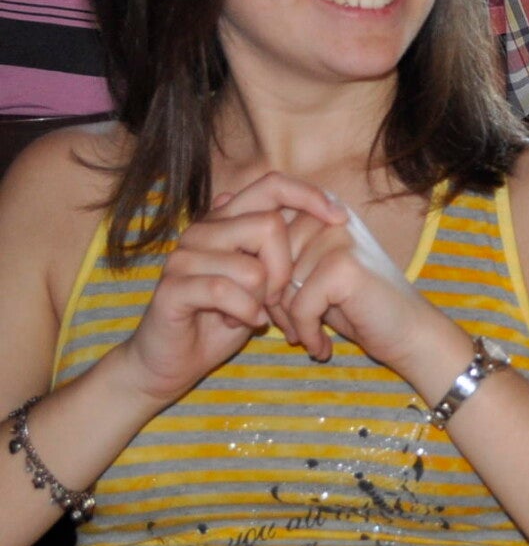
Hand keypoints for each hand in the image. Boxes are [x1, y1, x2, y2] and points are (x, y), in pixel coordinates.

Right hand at [120, 174, 344, 405]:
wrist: (174, 361)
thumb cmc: (226, 318)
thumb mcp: (267, 281)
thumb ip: (285, 248)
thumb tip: (326, 209)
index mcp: (226, 221)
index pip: (272, 185)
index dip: (309, 196)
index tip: (340, 219)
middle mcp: (203, 230)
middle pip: (269, 225)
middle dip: (286, 269)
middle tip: (275, 297)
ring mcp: (183, 256)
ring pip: (252, 267)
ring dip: (261, 299)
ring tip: (247, 312)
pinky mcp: (172, 287)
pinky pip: (227, 292)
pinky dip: (244, 313)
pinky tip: (236, 322)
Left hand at [279, 197, 447, 377]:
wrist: (409, 333)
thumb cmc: (358, 307)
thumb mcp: (312, 275)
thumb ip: (280, 254)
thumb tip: (230, 239)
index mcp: (320, 212)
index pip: (263, 242)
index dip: (265, 282)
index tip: (281, 309)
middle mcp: (329, 218)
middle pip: (268, 265)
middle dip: (274, 304)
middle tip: (295, 330)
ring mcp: (338, 239)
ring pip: (280, 287)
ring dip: (289, 321)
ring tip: (308, 337)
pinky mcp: (343, 267)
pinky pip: (299, 305)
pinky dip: (307, 332)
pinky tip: (322, 346)